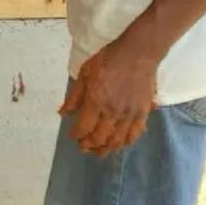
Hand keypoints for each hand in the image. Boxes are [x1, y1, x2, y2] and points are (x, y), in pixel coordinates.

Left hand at [58, 30, 163, 156]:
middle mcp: (112, 112)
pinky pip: (134, 135)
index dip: (76, 136)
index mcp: (95, 102)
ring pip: (116, 141)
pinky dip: (125, 143)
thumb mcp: (85, 73)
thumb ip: (74, 96)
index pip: (83, 129)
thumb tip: (63, 113)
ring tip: (99, 151)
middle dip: (88, 145)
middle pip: (98, 139)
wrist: (138, 53)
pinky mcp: (143, 113)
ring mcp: (129, 114)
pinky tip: (120, 144)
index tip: (73, 135)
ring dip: (105, 149)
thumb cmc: (109, 59)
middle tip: (83, 146)